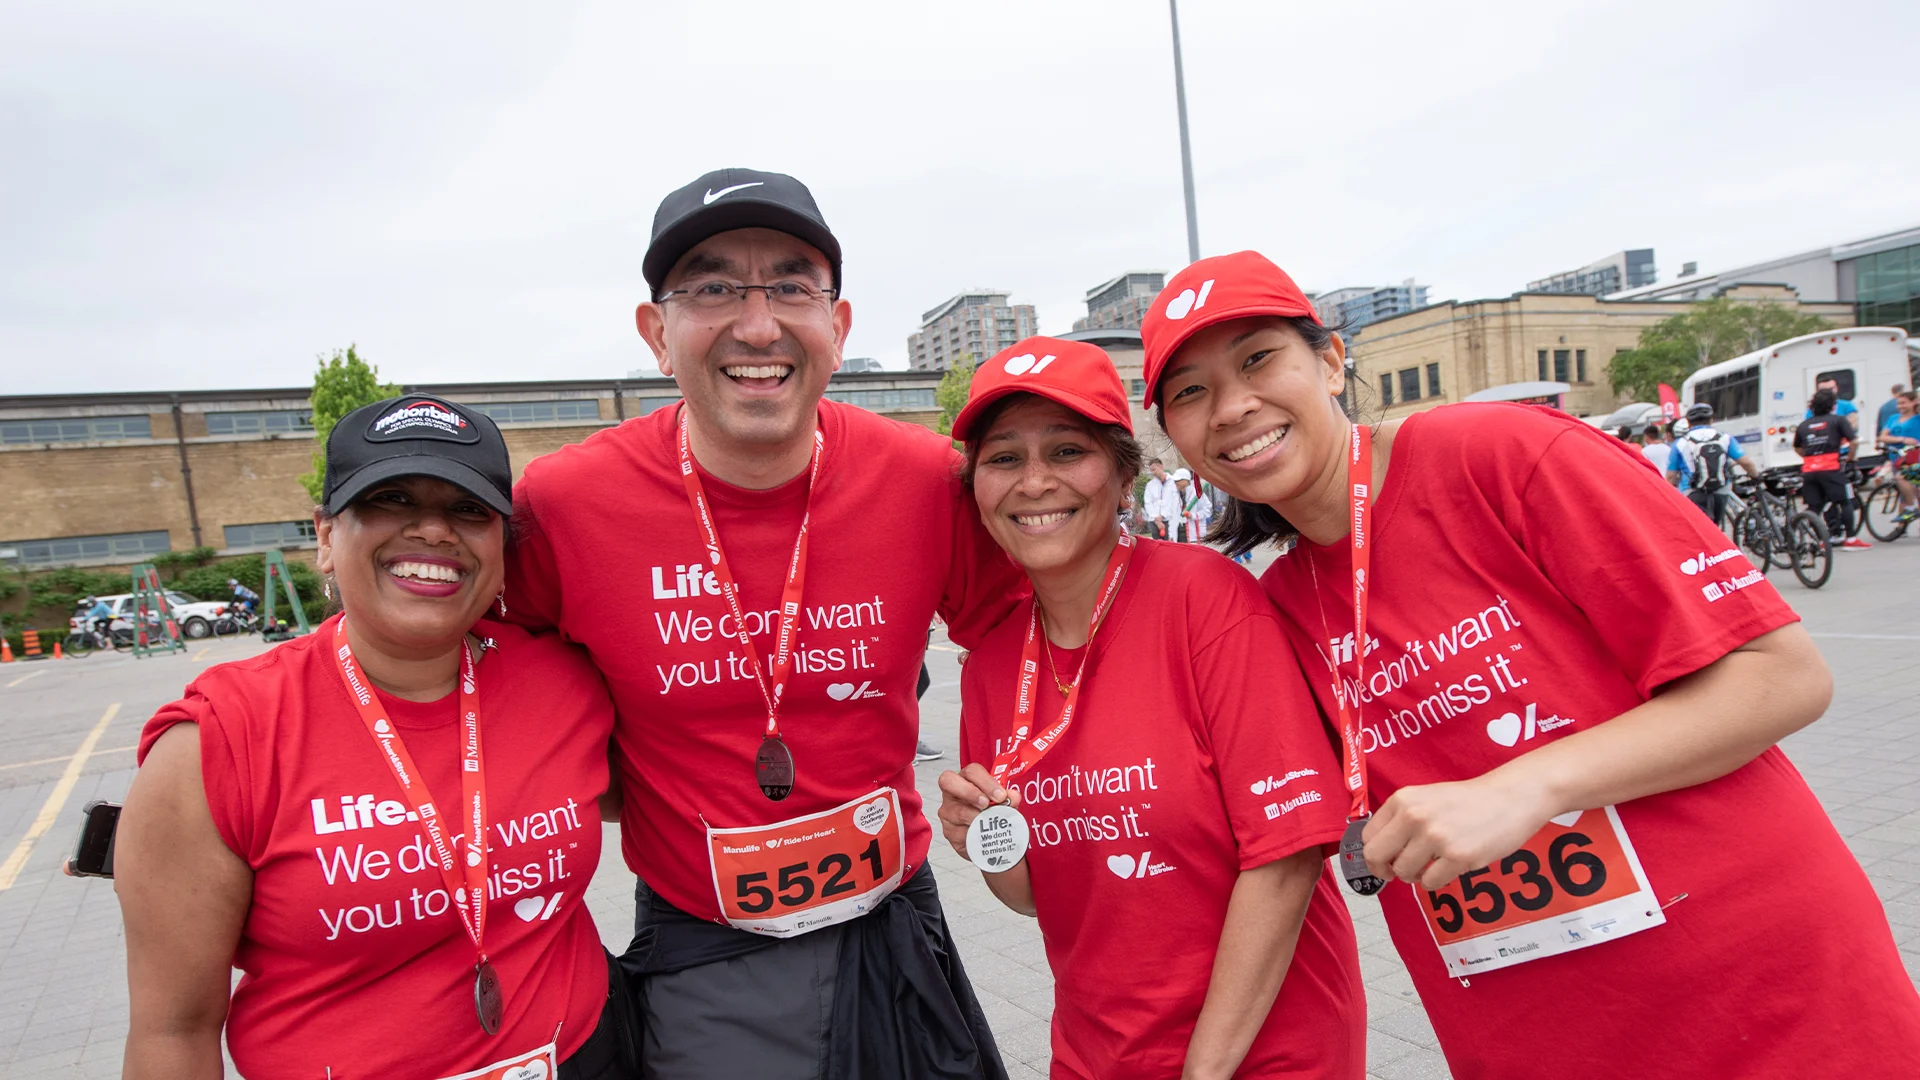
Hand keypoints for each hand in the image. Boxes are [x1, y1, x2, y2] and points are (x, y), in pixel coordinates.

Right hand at [936, 764, 1018, 859]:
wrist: (986, 839)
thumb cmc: (991, 814)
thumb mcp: (1002, 805)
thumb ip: (1008, 799)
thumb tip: (1014, 796)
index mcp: (967, 780)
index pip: (971, 771)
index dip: (986, 781)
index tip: (1000, 795)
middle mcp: (953, 792)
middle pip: (949, 781)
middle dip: (970, 791)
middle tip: (986, 804)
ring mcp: (948, 811)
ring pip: (957, 811)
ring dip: (976, 817)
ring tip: (989, 823)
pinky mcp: (949, 830)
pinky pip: (959, 832)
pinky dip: (974, 834)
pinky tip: (983, 836)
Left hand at [1362, 770, 1558, 889]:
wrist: (1509, 798)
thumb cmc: (1467, 802)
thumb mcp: (1425, 798)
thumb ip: (1400, 820)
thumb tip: (1378, 853)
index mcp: (1403, 800)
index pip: (1368, 837)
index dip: (1375, 854)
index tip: (1385, 861)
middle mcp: (1414, 816)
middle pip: (1376, 857)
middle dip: (1385, 870)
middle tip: (1399, 872)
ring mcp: (1436, 837)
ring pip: (1404, 872)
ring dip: (1414, 876)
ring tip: (1431, 865)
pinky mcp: (1457, 856)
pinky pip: (1430, 883)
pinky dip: (1435, 881)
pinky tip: (1448, 867)